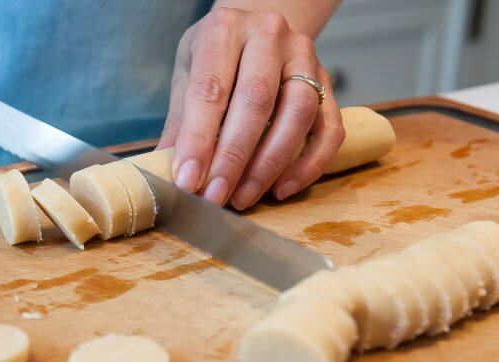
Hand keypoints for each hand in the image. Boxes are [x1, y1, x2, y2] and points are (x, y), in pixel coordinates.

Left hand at [158, 7, 343, 209]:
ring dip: (270, 164)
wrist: (253, 31)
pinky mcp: (329, 83)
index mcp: (224, 29)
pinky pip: (329, 128)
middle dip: (233, 157)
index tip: (188, 180)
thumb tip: (169, 173)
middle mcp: (269, 35)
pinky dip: (309, 164)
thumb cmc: (216, 58)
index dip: (199, 139)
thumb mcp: (187, 76)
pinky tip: (282, 188)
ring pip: (298, 113)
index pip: (211, 88)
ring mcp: (305, 57)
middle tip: (215, 195)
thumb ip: (181, 123)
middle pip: (257, 99)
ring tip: (244, 197)